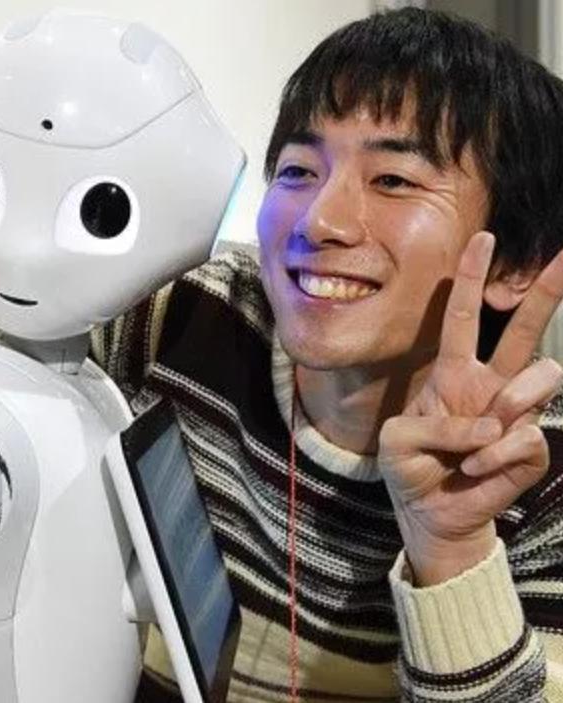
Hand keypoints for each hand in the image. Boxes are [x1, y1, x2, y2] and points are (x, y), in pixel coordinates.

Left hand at [378, 231, 562, 585]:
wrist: (429, 513)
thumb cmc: (410, 468)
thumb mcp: (397, 440)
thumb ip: (436, 426)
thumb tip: (491, 426)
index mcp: (453, 372)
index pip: (466, 317)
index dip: (472, 278)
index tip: (482, 237)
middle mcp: (490, 385)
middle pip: (526, 330)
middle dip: (546, 292)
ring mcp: (515, 414)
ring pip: (542, 376)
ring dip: (510, 402)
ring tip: (478, 439)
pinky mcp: (530, 448)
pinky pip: (524, 436)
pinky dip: (491, 457)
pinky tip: (474, 470)